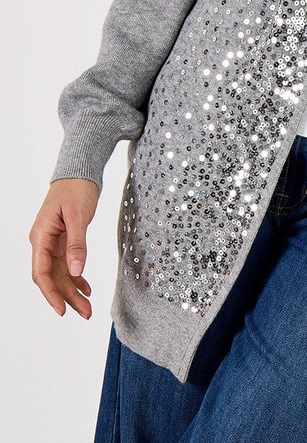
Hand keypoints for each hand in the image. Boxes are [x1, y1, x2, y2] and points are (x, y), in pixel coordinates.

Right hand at [30, 178, 98, 320]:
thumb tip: (75, 270)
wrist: (79, 171)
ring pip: (61, 273)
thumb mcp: (78, 216)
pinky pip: (68, 264)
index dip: (51, 293)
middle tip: (85, 313)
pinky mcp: (64, 240)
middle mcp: (43, 242)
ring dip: (73, 290)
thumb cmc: (76, 188)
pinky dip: (77, 277)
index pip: (41, 272)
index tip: (62, 310)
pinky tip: (87, 288)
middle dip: (67, 297)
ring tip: (88, 308)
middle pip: (52, 277)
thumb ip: (77, 243)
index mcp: (41, 236)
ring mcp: (53, 242)